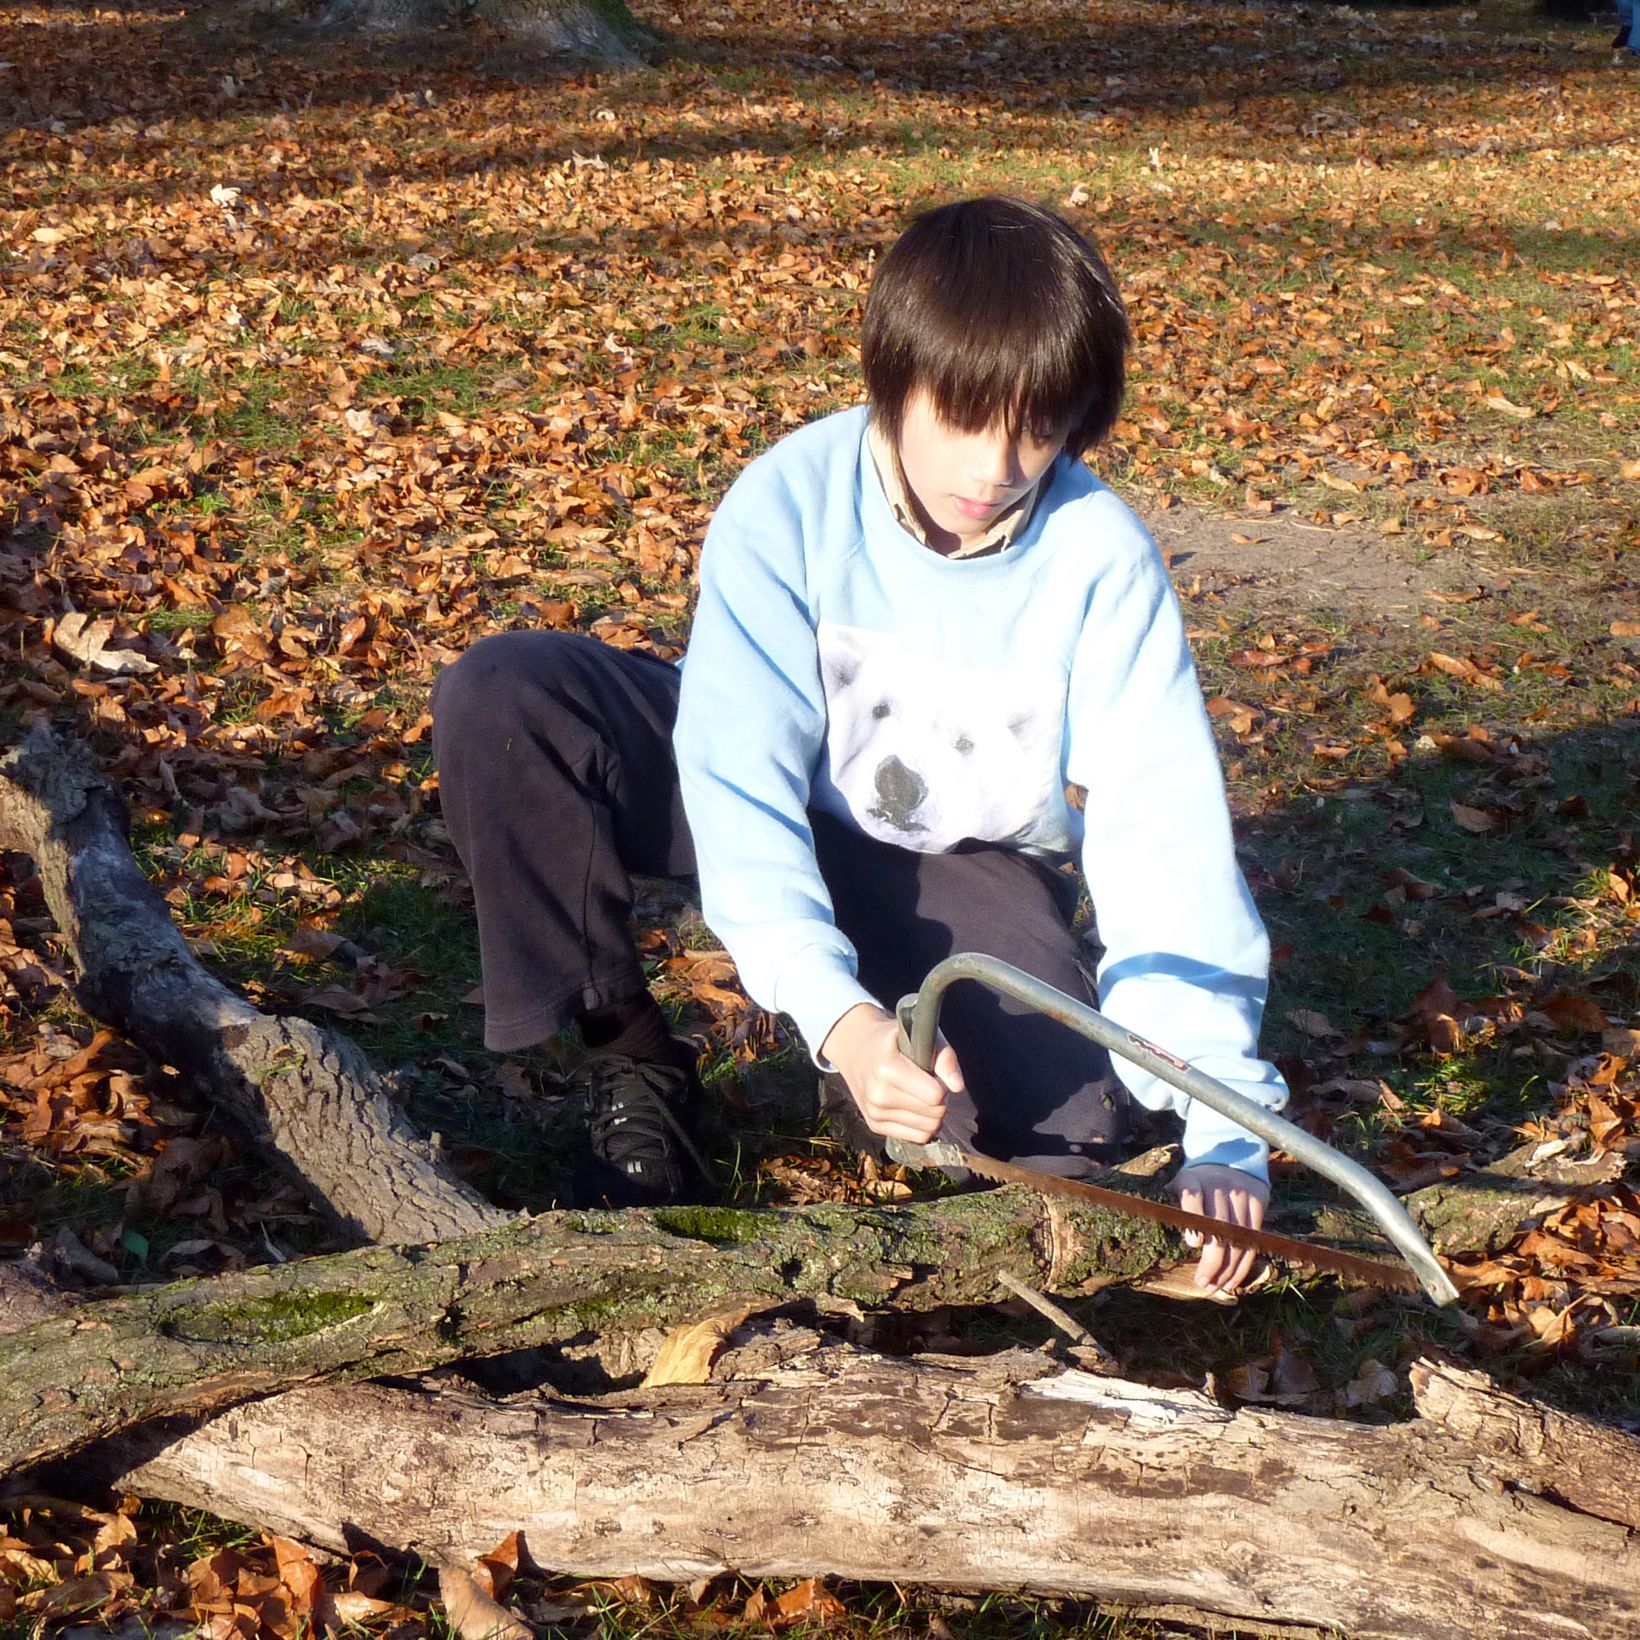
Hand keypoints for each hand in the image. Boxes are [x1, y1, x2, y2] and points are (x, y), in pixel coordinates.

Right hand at [820, 1003, 964, 1143]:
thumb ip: (944, 1057)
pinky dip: (923, 1125)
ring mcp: (875, 1112)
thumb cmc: (896, 1042)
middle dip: (940, 1099)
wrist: (857, 1050)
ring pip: (928, 1129)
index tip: (933, 1072)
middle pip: (934, 1114)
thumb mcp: (921, 1037)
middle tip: (928, 1082)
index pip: (935, 1095)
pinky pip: (918, 1138)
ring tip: (920, 1093)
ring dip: (933, 1113)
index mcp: (888, 1068)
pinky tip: (914, 1107)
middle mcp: (878, 1094)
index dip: (942, 1083)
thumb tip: (957, 1087)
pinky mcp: (875, 1126)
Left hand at [1173, 1163, 1270, 1293]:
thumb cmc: (1197, 1182)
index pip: (1193, 1197)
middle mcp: (1219, 1185)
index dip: (1194, 1218)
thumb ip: (1177, 1209)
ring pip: (1238, 1239)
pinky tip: (1232, 1280)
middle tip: (1202, 1282)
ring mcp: (1241, 1193)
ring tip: (1214, 1287)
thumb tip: (1171, 1239)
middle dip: (1212, 1261)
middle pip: (1219, 1228)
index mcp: (1193, 1179)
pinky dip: (1243, 1265)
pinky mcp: (1258, 1201)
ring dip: (1227, 1269)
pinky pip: (1252, 1240)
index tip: (1194, 1243)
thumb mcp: (1181, 1186)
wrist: (1229, 1158)